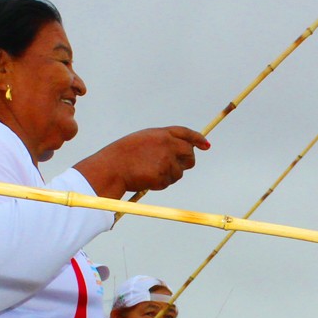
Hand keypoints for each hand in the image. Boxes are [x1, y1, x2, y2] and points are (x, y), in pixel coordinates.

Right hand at [73, 126, 209, 198]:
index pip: (186, 133)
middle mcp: (167, 145)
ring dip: (169, 174)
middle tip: (174, 166)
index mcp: (161, 134)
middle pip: (189, 154)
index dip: (197, 139)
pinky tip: (146, 178)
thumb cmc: (123, 155)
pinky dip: (160, 183)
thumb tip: (181, 149)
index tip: (206, 145)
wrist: (112, 168)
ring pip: (179, 172)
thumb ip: (163, 141)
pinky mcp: (163, 175)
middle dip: (186, 162)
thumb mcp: (144, 140)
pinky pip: (168, 182)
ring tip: (150, 171)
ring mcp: (166, 160)